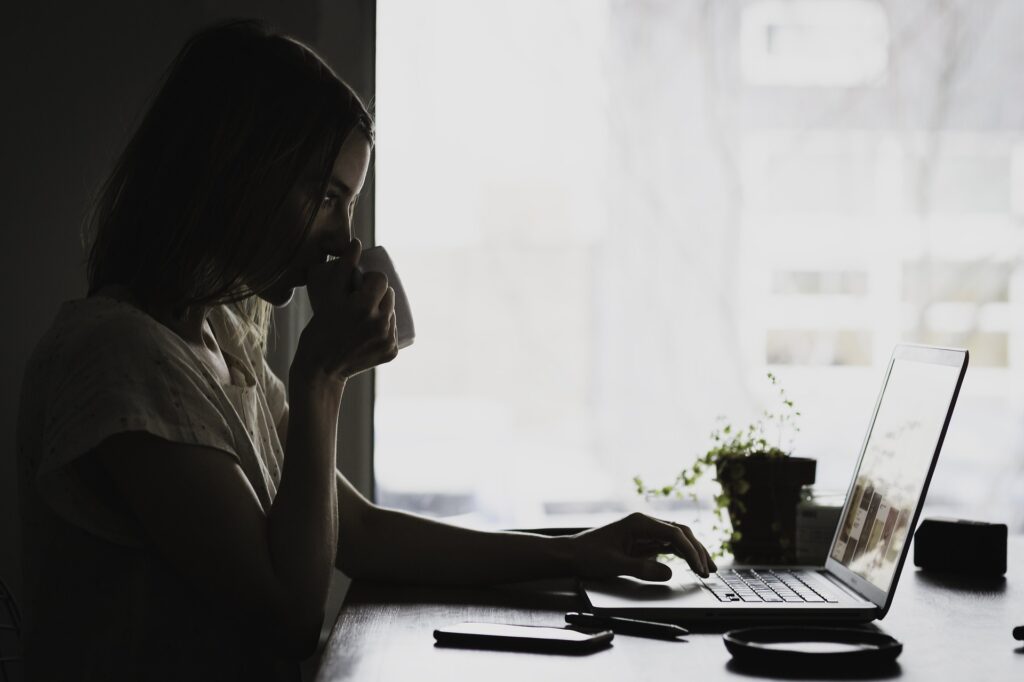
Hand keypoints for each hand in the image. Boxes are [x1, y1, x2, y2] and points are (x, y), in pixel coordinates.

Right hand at [295, 238, 398, 381]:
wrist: (321, 368)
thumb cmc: (319, 329)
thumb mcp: (328, 296)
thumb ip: (342, 268)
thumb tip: (357, 242)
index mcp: (364, 307)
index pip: (381, 279)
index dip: (370, 279)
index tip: (359, 285)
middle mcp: (381, 323)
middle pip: (389, 295)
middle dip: (377, 294)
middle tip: (360, 300)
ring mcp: (388, 339)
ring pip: (392, 313)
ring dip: (383, 310)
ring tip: (365, 315)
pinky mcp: (392, 352)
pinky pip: (393, 331)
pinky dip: (385, 329)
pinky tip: (372, 331)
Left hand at [567, 512, 715, 580]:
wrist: (571, 554)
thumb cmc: (588, 555)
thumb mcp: (614, 564)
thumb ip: (642, 568)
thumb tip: (669, 572)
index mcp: (639, 523)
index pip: (674, 533)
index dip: (690, 551)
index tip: (700, 567)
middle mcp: (644, 523)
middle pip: (680, 533)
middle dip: (697, 550)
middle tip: (710, 570)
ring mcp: (644, 532)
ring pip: (677, 538)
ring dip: (693, 552)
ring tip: (707, 568)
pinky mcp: (642, 542)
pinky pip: (668, 545)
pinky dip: (681, 555)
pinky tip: (691, 564)